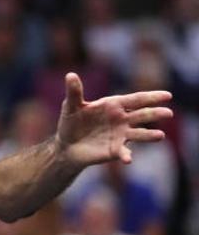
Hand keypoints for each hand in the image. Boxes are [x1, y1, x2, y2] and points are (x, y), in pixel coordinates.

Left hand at [55, 73, 171, 168]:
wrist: (66, 145)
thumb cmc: (71, 122)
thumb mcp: (71, 106)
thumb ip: (74, 92)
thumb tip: (70, 75)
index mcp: (114, 105)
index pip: (136, 99)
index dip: (151, 97)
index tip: (167, 95)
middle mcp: (122, 119)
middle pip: (142, 115)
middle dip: (155, 113)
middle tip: (168, 113)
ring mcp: (121, 135)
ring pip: (139, 134)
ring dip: (149, 135)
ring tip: (160, 136)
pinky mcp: (115, 150)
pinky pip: (123, 152)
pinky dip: (126, 155)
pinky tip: (128, 159)